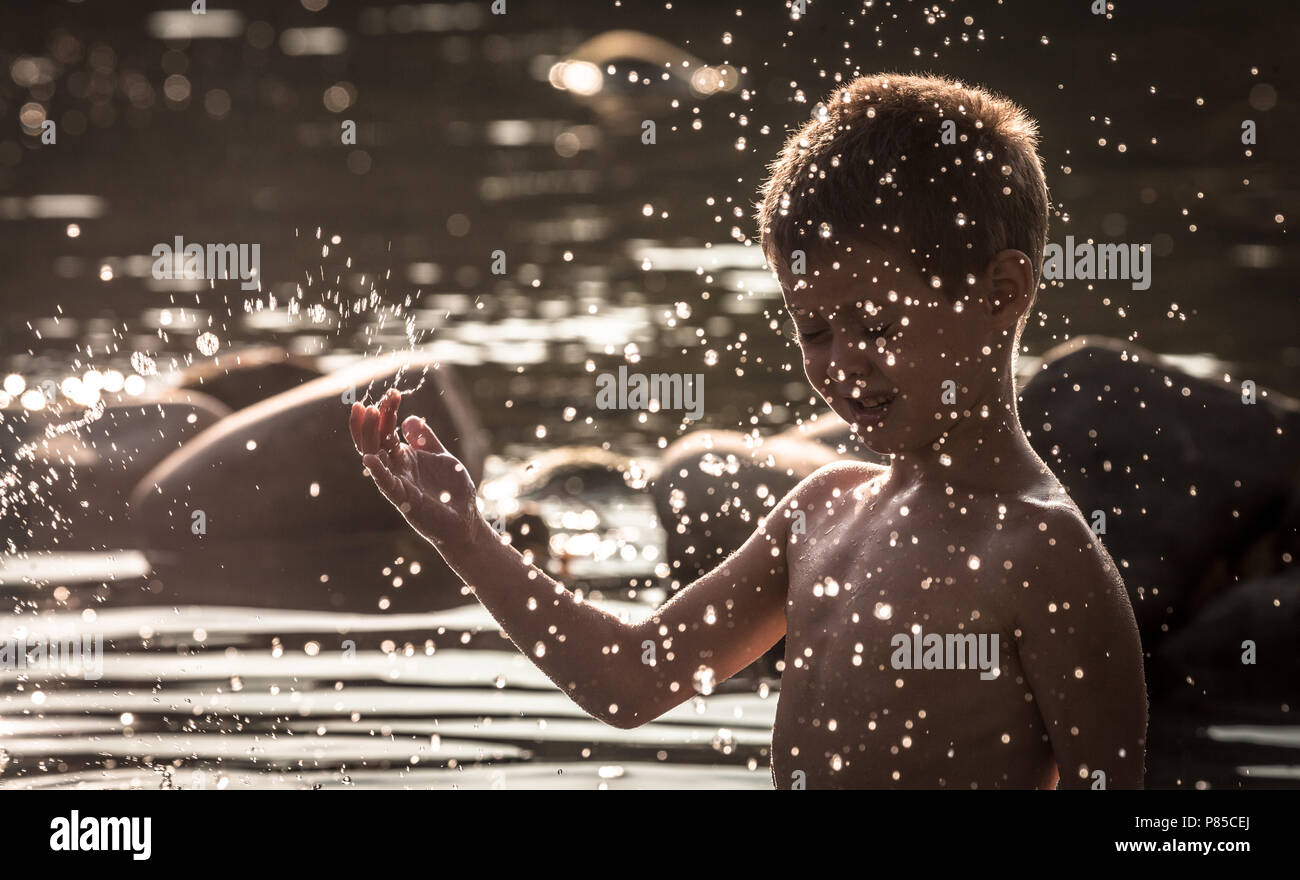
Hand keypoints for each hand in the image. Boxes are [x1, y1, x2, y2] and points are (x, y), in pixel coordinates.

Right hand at [349, 389, 482, 549]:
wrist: (465, 521)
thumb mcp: (441, 457)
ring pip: (374, 457)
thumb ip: (425, 440)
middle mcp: (396, 469)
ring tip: (370, 414)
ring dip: (369, 436)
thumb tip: (410, 417)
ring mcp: (398, 483)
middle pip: (376, 441)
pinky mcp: (404, 499)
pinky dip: (377, 471)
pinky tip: (370, 458)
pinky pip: (386, 485)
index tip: (393, 393)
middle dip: (373, 420)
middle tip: (376, 400)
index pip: (388, 431)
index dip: (388, 412)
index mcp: (404, 458)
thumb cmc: (452, 492)